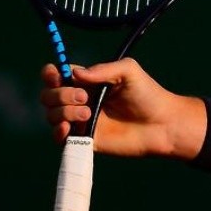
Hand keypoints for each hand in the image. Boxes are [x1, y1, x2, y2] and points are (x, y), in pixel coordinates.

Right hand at [39, 58, 205, 158]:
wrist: (162, 125)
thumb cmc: (148, 95)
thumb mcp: (128, 71)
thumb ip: (103, 69)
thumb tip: (74, 74)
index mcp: (87, 82)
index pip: (56, 75)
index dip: (51, 74)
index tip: (57, 76)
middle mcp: (79, 100)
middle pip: (49, 95)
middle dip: (60, 95)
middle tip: (84, 97)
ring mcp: (81, 121)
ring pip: (52, 115)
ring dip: (63, 112)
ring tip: (87, 113)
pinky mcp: (85, 140)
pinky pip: (60, 138)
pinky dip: (58, 132)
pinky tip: (69, 128)